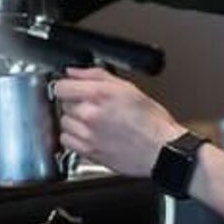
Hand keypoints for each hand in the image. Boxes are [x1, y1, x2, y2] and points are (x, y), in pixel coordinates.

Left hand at [50, 67, 184, 178]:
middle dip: (75, 103)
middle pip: (63, 104)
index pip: (61, 87)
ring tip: (92, 122)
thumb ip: (96, 75)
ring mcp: (87, 134)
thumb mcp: (128, 88)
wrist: (162, 150)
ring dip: (73, 121)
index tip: (71, 89)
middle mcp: (90, 114)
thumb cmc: (152, 122)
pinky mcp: (88, 152)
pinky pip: (66, 141)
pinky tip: (87, 134)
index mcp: (99, 95)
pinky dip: (73, 137)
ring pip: (64, 122)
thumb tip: (74, 71)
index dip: (66, 86)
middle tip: (92, 107)